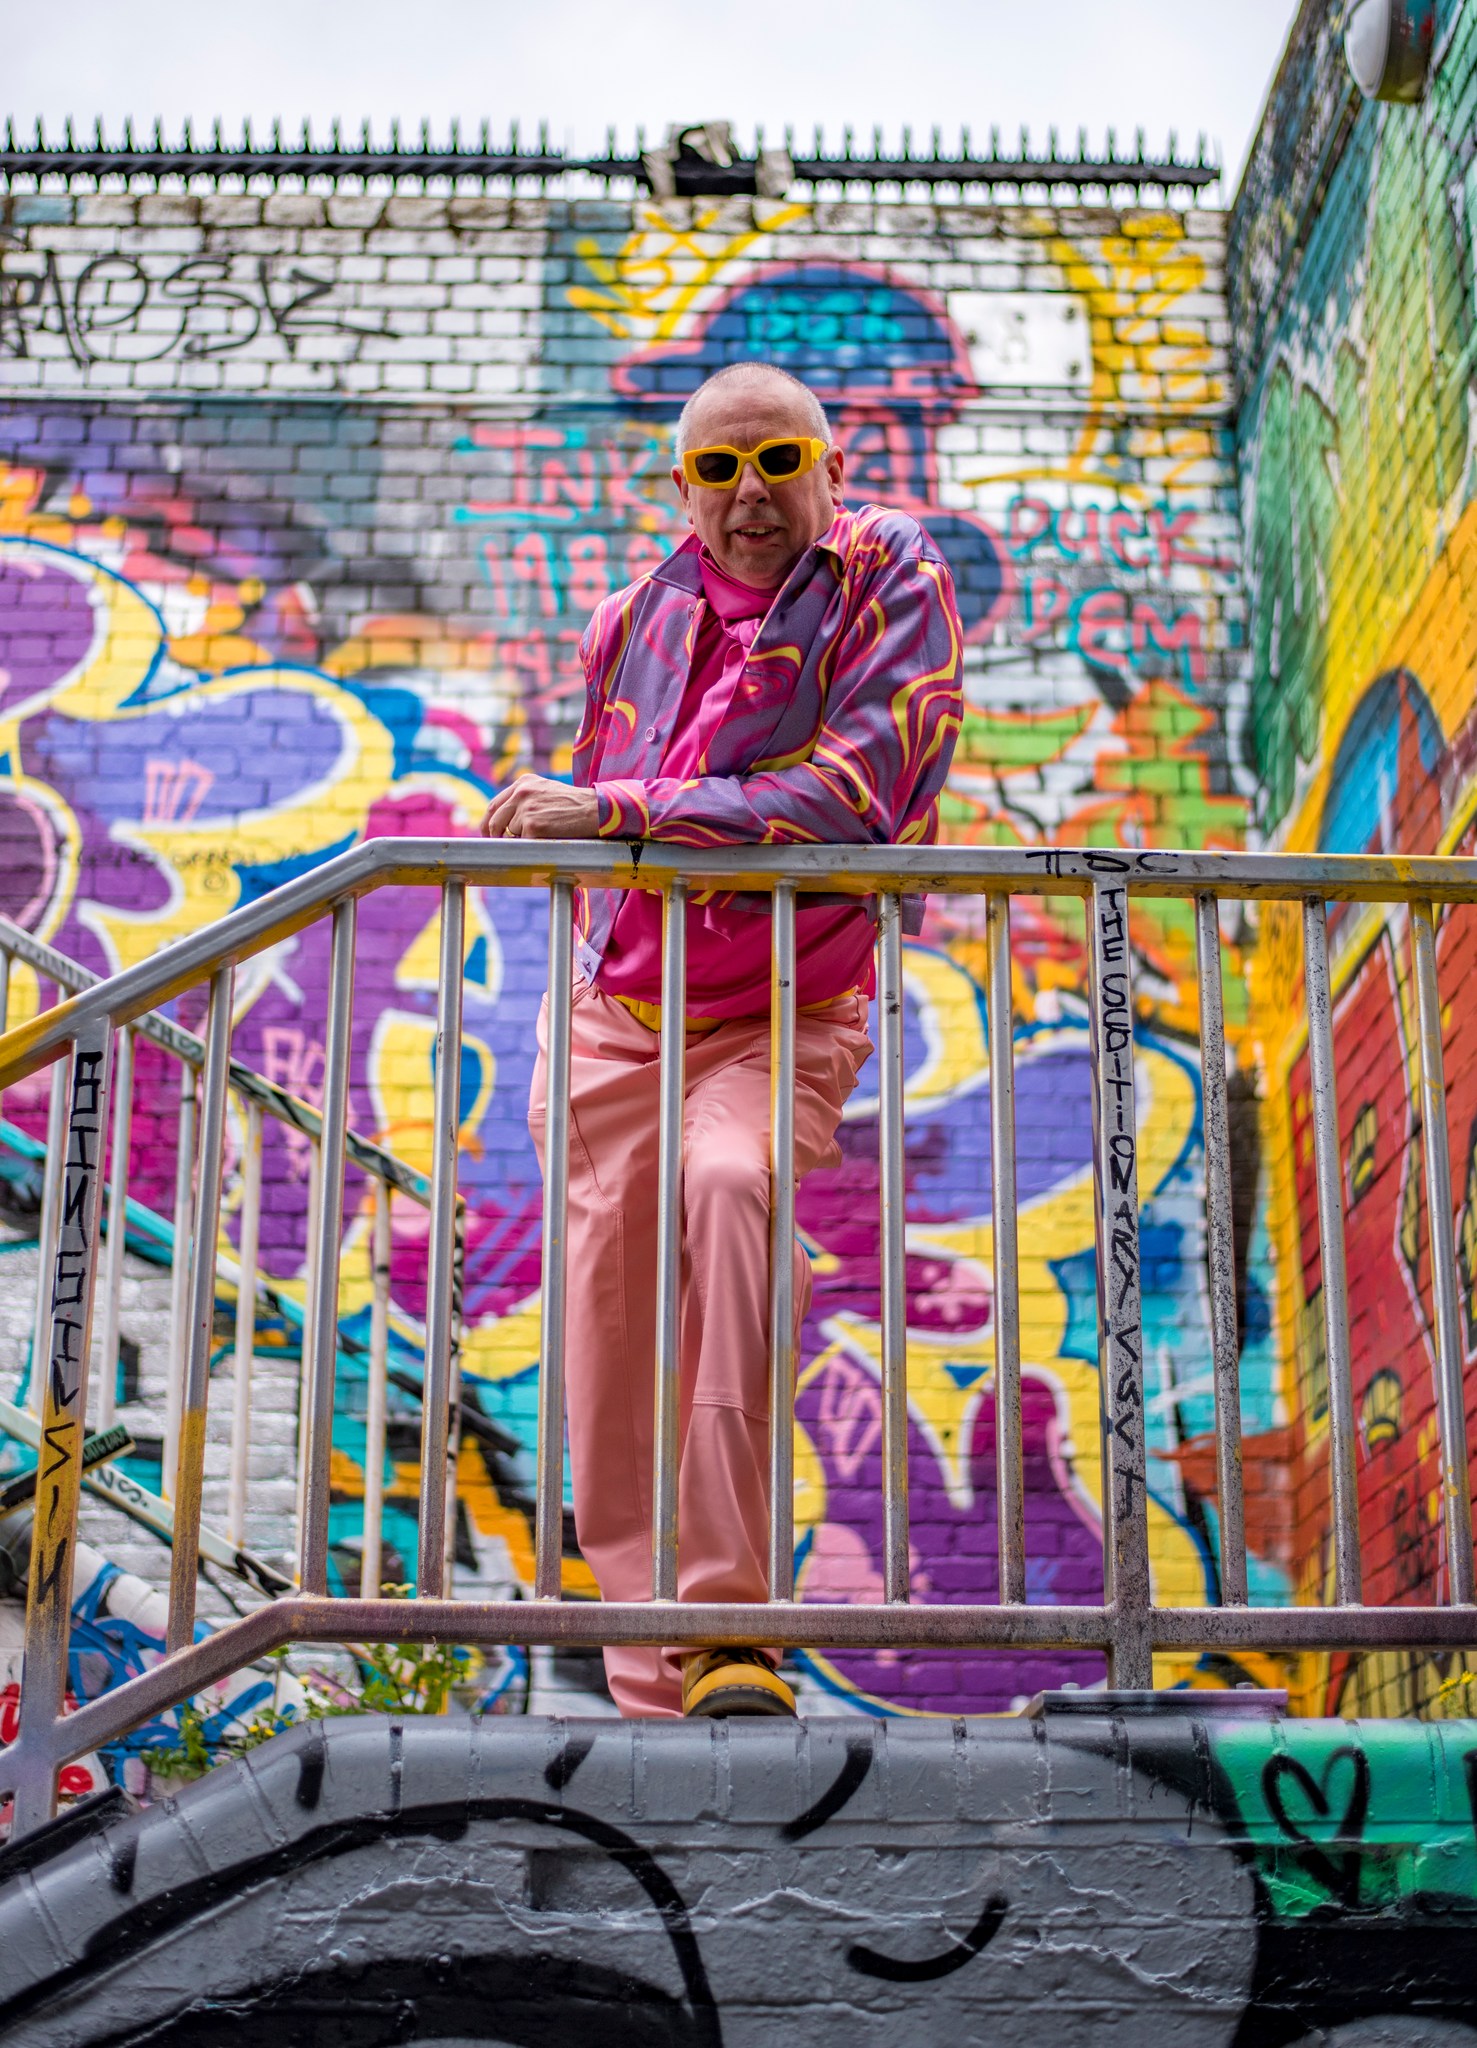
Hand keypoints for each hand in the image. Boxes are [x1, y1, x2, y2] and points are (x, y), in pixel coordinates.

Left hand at [479, 776, 602, 839]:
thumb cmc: (575, 805)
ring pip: (510, 832)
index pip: (494, 804)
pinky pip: (523, 843)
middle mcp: (521, 792)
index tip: (489, 834)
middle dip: (494, 836)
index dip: (489, 822)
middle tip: (499, 846)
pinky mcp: (533, 825)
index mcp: (523, 783)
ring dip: (521, 839)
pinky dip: (532, 845)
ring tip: (543, 835)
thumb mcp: (546, 791)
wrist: (595, 809)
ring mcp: (526, 808)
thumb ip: (525, 799)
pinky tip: (548, 839)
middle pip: (494, 819)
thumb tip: (506, 821)